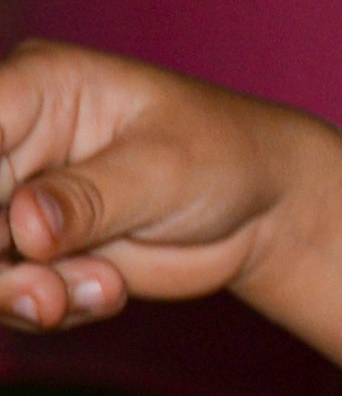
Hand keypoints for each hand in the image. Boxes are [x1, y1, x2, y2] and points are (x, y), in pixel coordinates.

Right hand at [0, 42, 317, 331]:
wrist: (262, 210)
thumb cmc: (224, 156)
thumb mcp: (164, 168)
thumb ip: (90, 197)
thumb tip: (24, 225)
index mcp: (35, 87)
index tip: (8, 234)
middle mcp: (10, 142)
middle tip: (42, 295)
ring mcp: (13, 200)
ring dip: (19, 294)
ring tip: (89, 292)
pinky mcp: (28, 253)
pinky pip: (7, 296)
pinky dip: (46, 308)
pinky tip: (106, 290)